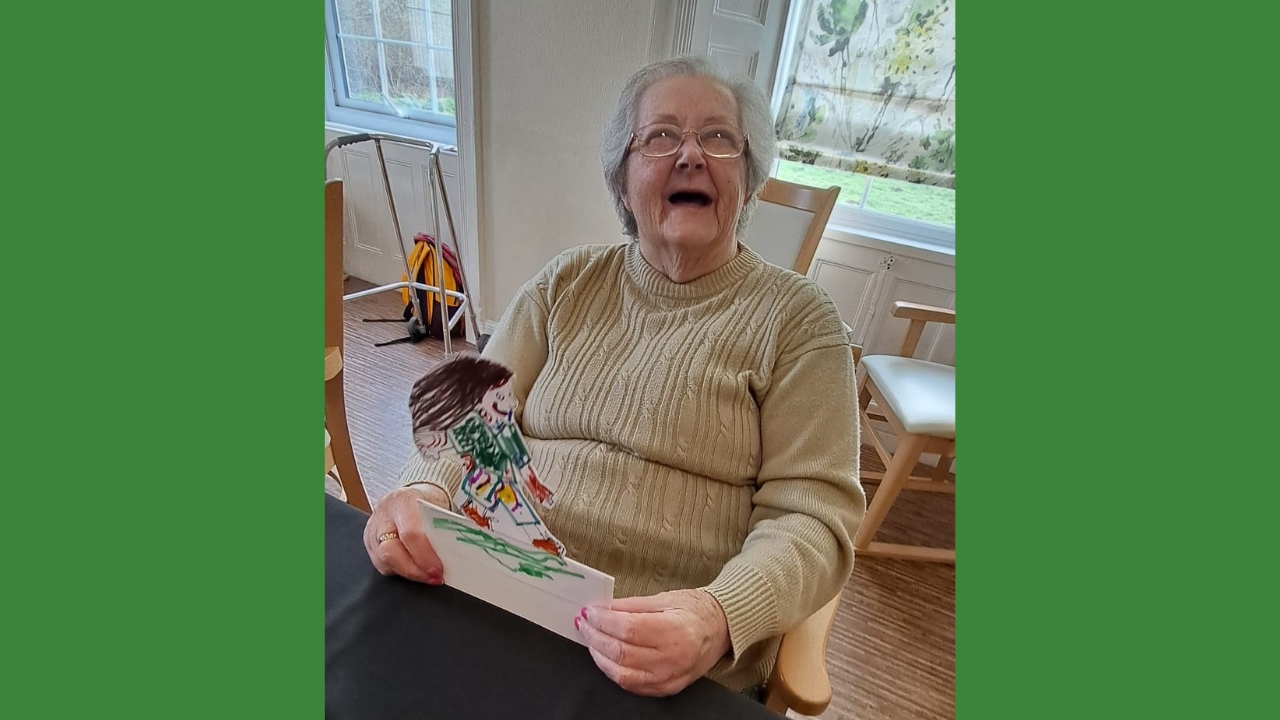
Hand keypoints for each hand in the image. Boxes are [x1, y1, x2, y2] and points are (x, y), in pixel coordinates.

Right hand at [363, 485, 450, 584]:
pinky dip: (400, 571)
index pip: (410, 533)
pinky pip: (381, 566)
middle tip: (434, 577)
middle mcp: (382, 516)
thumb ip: (443, 529)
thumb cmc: (426, 503)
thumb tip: (456, 552)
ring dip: (408, 573)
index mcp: (402, 501)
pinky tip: (415, 570)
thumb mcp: (437, 508)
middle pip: (391, 551)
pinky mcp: (368, 544)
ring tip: (427, 576)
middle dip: (415, 570)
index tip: (439, 570)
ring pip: (384, 562)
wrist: (409, 497)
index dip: (424, 555)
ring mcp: (372, 531)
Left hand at [575, 589, 730, 696]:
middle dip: (595, 637)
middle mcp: (672, 658)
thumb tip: (602, 608)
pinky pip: (632, 685)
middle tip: (584, 623)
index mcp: (673, 630)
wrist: (720, 629)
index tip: (589, 612)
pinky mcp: (667, 688)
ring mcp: (669, 677)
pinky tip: (606, 657)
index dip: (602, 621)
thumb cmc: (695, 610)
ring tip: (591, 640)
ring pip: (622, 674)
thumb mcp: (664, 598)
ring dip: (600, 656)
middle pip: (621, 652)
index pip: (627, 629)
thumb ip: (630, 605)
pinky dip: (614, 671)